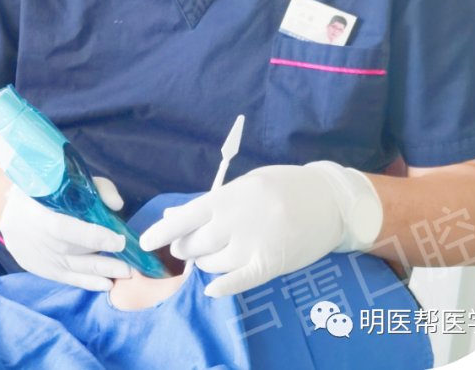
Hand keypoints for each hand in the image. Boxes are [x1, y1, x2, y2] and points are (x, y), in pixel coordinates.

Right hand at [0, 177, 131, 290]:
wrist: (10, 209)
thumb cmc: (45, 189)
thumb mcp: (67, 178)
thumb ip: (95, 189)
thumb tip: (117, 206)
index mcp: (35, 210)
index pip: (64, 229)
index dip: (92, 236)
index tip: (119, 240)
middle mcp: (32, 237)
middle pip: (70, 253)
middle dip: (102, 261)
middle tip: (129, 267)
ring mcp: (33, 255)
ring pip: (69, 268)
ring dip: (98, 274)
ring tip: (123, 275)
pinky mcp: (36, 268)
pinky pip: (63, 278)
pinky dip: (85, 282)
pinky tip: (104, 283)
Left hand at [139, 162, 381, 297]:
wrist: (329, 200)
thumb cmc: (282, 188)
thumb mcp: (243, 186)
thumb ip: (209, 203)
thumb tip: (172, 217)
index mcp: (226, 198)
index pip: (183, 218)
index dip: (160, 232)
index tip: (145, 243)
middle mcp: (234, 222)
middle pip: (194, 245)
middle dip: (185, 249)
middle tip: (189, 246)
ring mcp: (252, 245)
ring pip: (212, 265)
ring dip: (205, 263)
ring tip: (214, 254)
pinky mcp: (269, 265)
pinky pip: (236, 282)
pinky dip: (221, 287)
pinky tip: (212, 288)